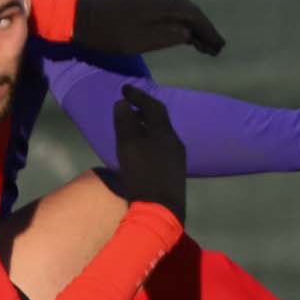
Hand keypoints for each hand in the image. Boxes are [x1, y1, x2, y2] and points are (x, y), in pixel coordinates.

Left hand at [69, 0, 225, 58]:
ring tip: (201, 44)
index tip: (219, 47)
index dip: (208, 31)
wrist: (79, 18)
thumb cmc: (108, 34)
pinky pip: (167, 7)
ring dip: (192, 25)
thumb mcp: (139, 41)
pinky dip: (178, 19)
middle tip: (215, 48)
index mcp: (160, 5)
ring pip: (178, 8)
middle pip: (189, 10)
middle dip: (204, 28)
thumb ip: (166, 35)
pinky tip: (179, 31)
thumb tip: (188, 32)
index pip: (193, 15)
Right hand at [111, 86, 186, 223]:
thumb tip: (123, 103)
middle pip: (159, 120)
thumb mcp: (129, 145)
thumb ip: (125, 122)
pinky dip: (149, 140)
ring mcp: (176, 158)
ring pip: (161, 134)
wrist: (162, 210)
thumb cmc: (143, 174)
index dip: (138, 95)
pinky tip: (140, 150)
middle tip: (128, 106)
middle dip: (143, 110)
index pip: (153, 105)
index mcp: (165, 132)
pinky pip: (161, 147)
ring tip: (131, 126)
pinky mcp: (174, 173)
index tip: (124, 89)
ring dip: (146, 126)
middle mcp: (174, 141)